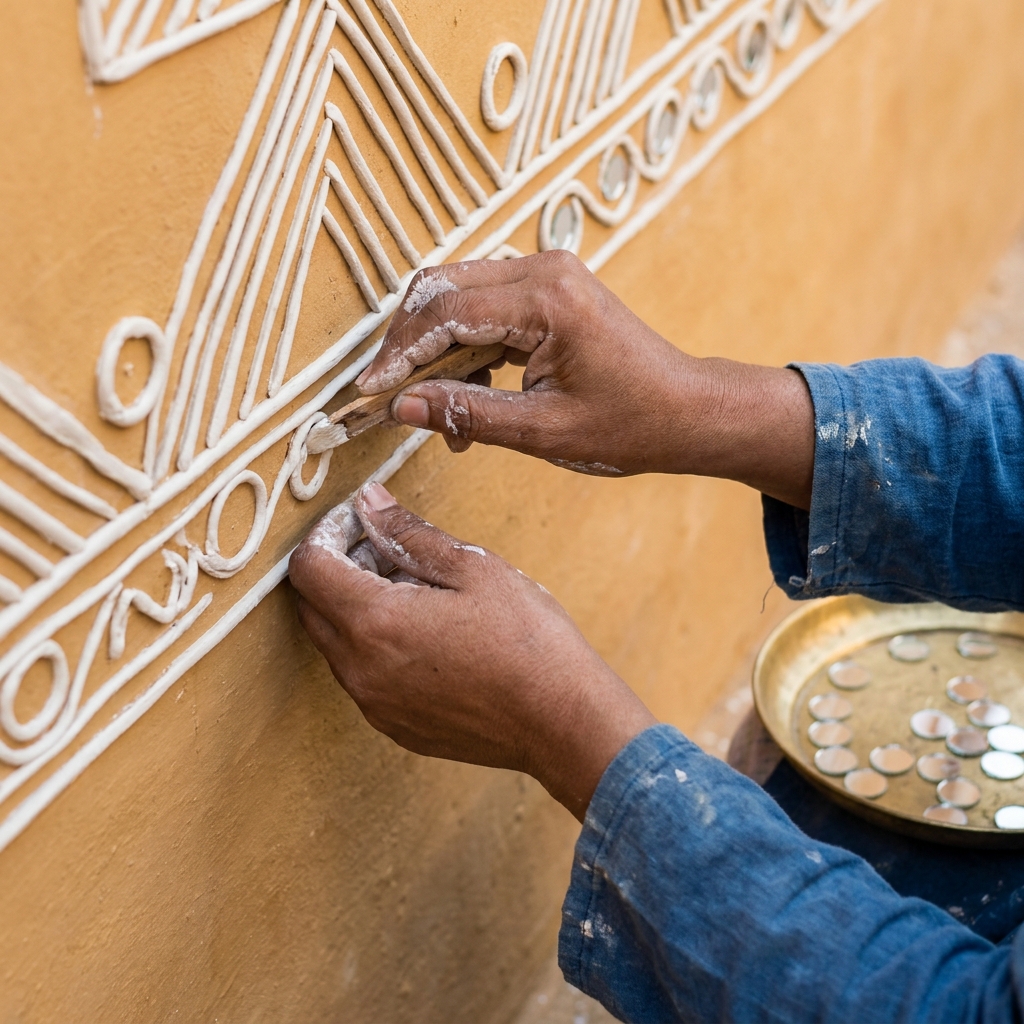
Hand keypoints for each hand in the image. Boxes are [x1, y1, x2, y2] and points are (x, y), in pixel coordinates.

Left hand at [288, 482, 655, 820]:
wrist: (562, 721)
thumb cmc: (527, 640)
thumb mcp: (472, 567)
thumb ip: (409, 532)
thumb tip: (369, 502)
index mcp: (375, 622)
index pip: (308, 568)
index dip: (327, 533)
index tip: (360, 522)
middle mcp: (360, 669)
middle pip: (311, 607)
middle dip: (337, 570)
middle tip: (391, 552)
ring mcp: (375, 704)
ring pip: (336, 644)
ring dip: (357, 610)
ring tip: (419, 594)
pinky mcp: (394, 727)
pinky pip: (363, 678)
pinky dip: (377, 648)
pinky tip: (428, 636)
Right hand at [357, 250, 814, 508]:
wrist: (688, 411)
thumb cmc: (632, 424)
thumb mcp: (543, 432)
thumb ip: (468, 414)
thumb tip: (401, 408)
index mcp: (546, 298)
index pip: (446, 314)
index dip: (398, 354)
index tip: (366, 391)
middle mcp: (543, 270)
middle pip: (442, 289)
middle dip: (405, 342)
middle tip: (384, 394)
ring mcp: (547, 275)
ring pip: (457, 296)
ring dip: (432, 346)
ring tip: (427, 407)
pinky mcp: (548, 290)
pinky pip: (484, 308)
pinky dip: (462, 347)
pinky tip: (462, 397)